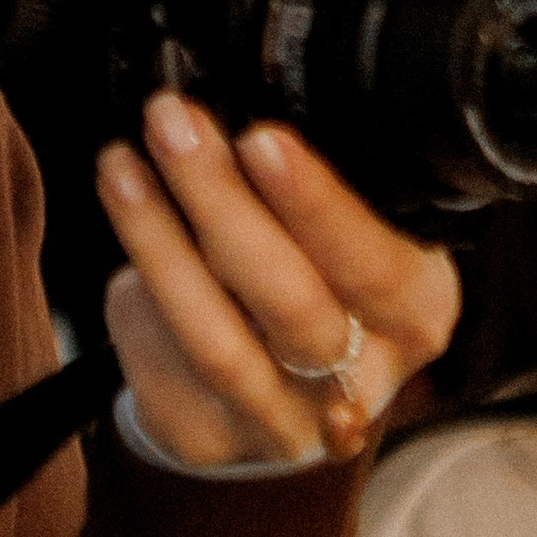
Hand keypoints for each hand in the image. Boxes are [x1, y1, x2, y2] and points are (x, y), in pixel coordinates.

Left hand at [96, 95, 460, 465]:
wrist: (271, 392)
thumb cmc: (316, 282)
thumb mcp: (349, 236)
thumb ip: (319, 191)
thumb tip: (250, 99)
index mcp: (415, 312)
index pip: (376, 265)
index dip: (316, 205)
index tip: (260, 138)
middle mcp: (361, 381)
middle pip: (291, 303)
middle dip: (222, 201)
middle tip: (175, 124)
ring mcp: (282, 421)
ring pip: (218, 339)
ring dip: (159, 238)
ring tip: (124, 163)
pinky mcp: (208, 437)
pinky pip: (164, 360)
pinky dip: (134, 282)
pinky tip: (122, 211)